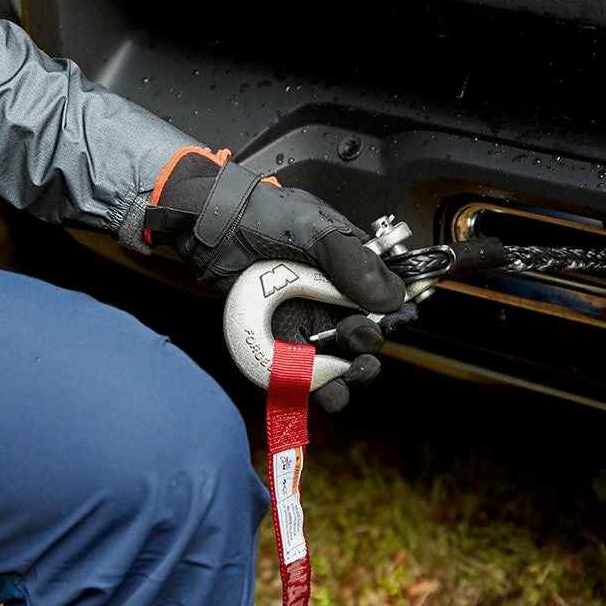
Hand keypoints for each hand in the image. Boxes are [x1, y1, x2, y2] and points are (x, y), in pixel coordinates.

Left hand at [142, 147, 405, 411]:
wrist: (211, 228)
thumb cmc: (263, 218)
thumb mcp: (316, 231)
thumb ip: (355, 263)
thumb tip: (394, 298)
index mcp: (351, 272)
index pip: (384, 304)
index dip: (388, 320)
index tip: (380, 324)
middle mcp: (332, 302)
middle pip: (363, 340)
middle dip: (365, 347)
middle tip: (353, 339)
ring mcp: (305, 325)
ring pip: (337, 366)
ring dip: (347, 378)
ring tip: (344, 374)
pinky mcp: (278, 346)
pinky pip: (301, 376)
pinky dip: (309, 387)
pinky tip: (312, 385)